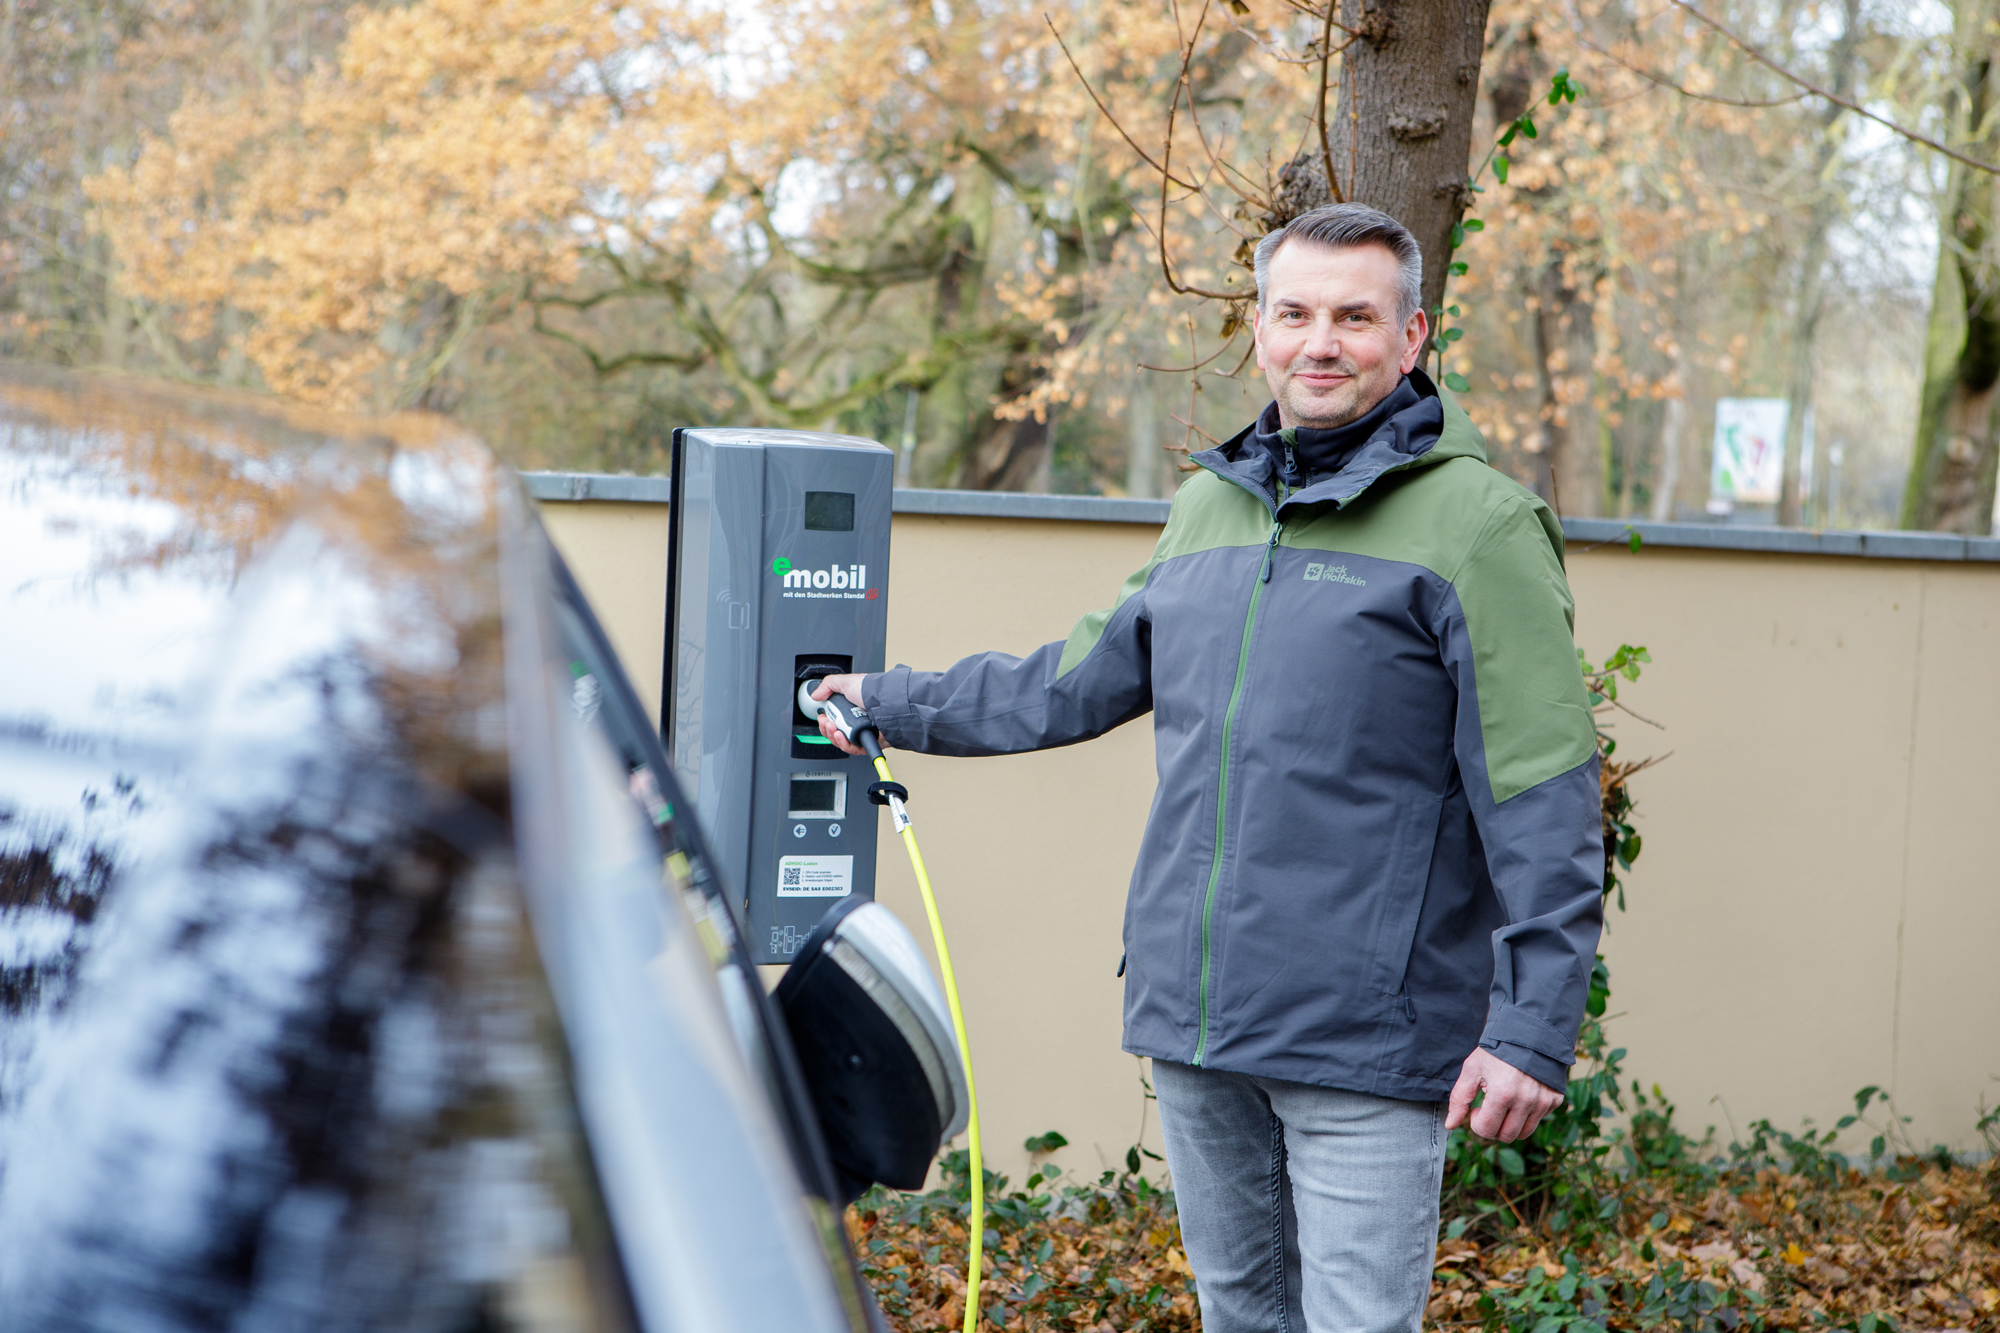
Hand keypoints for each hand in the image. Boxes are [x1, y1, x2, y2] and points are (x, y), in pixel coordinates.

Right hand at [812, 674, 868, 756]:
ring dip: (833, 736)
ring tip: (833, 728)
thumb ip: (828, 685)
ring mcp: (862, 732)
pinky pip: (853, 749)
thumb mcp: (846, 681)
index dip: (824, 720)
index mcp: (851, 707)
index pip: (833, 718)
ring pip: (841, 742)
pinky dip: (844, 744)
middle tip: (826, 722)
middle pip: (834, 731)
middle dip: (826, 728)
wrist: (887, 703)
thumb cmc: (871, 691)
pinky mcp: (868, 742)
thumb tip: (816, 695)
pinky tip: (840, 736)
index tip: (822, 716)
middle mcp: (856, 720)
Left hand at [1445, 1047, 1563, 1141]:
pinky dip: (1527, 1114)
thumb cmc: (1495, 1051)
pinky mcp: (1554, 1099)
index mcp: (1502, 1094)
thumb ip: (1459, 1099)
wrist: (1526, 1032)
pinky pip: (1538, 1119)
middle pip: (1506, 1136)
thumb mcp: (1471, 1069)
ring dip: (1510, 1124)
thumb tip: (1450, 1125)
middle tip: (1489, 1107)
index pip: (1486, 1130)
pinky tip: (1520, 1095)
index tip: (1477, 1107)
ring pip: (1524, 1132)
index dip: (1476, 1122)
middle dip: (1493, 1126)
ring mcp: (1543, 1101)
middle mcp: (1526, 1101)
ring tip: (1504, 1104)